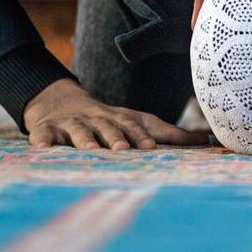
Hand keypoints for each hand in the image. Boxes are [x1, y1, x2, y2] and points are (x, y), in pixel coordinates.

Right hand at [23, 78, 209, 149]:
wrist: (60, 101)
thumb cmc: (109, 120)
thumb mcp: (139, 122)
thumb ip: (171, 134)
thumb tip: (209, 140)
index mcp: (120, 120)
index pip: (133, 126)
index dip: (141, 136)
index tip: (150, 147)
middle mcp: (97, 120)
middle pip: (108, 128)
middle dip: (116, 138)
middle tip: (123, 150)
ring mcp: (71, 125)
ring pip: (79, 132)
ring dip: (84, 139)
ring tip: (90, 150)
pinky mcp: (46, 130)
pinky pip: (42, 137)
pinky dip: (42, 142)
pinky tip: (42, 150)